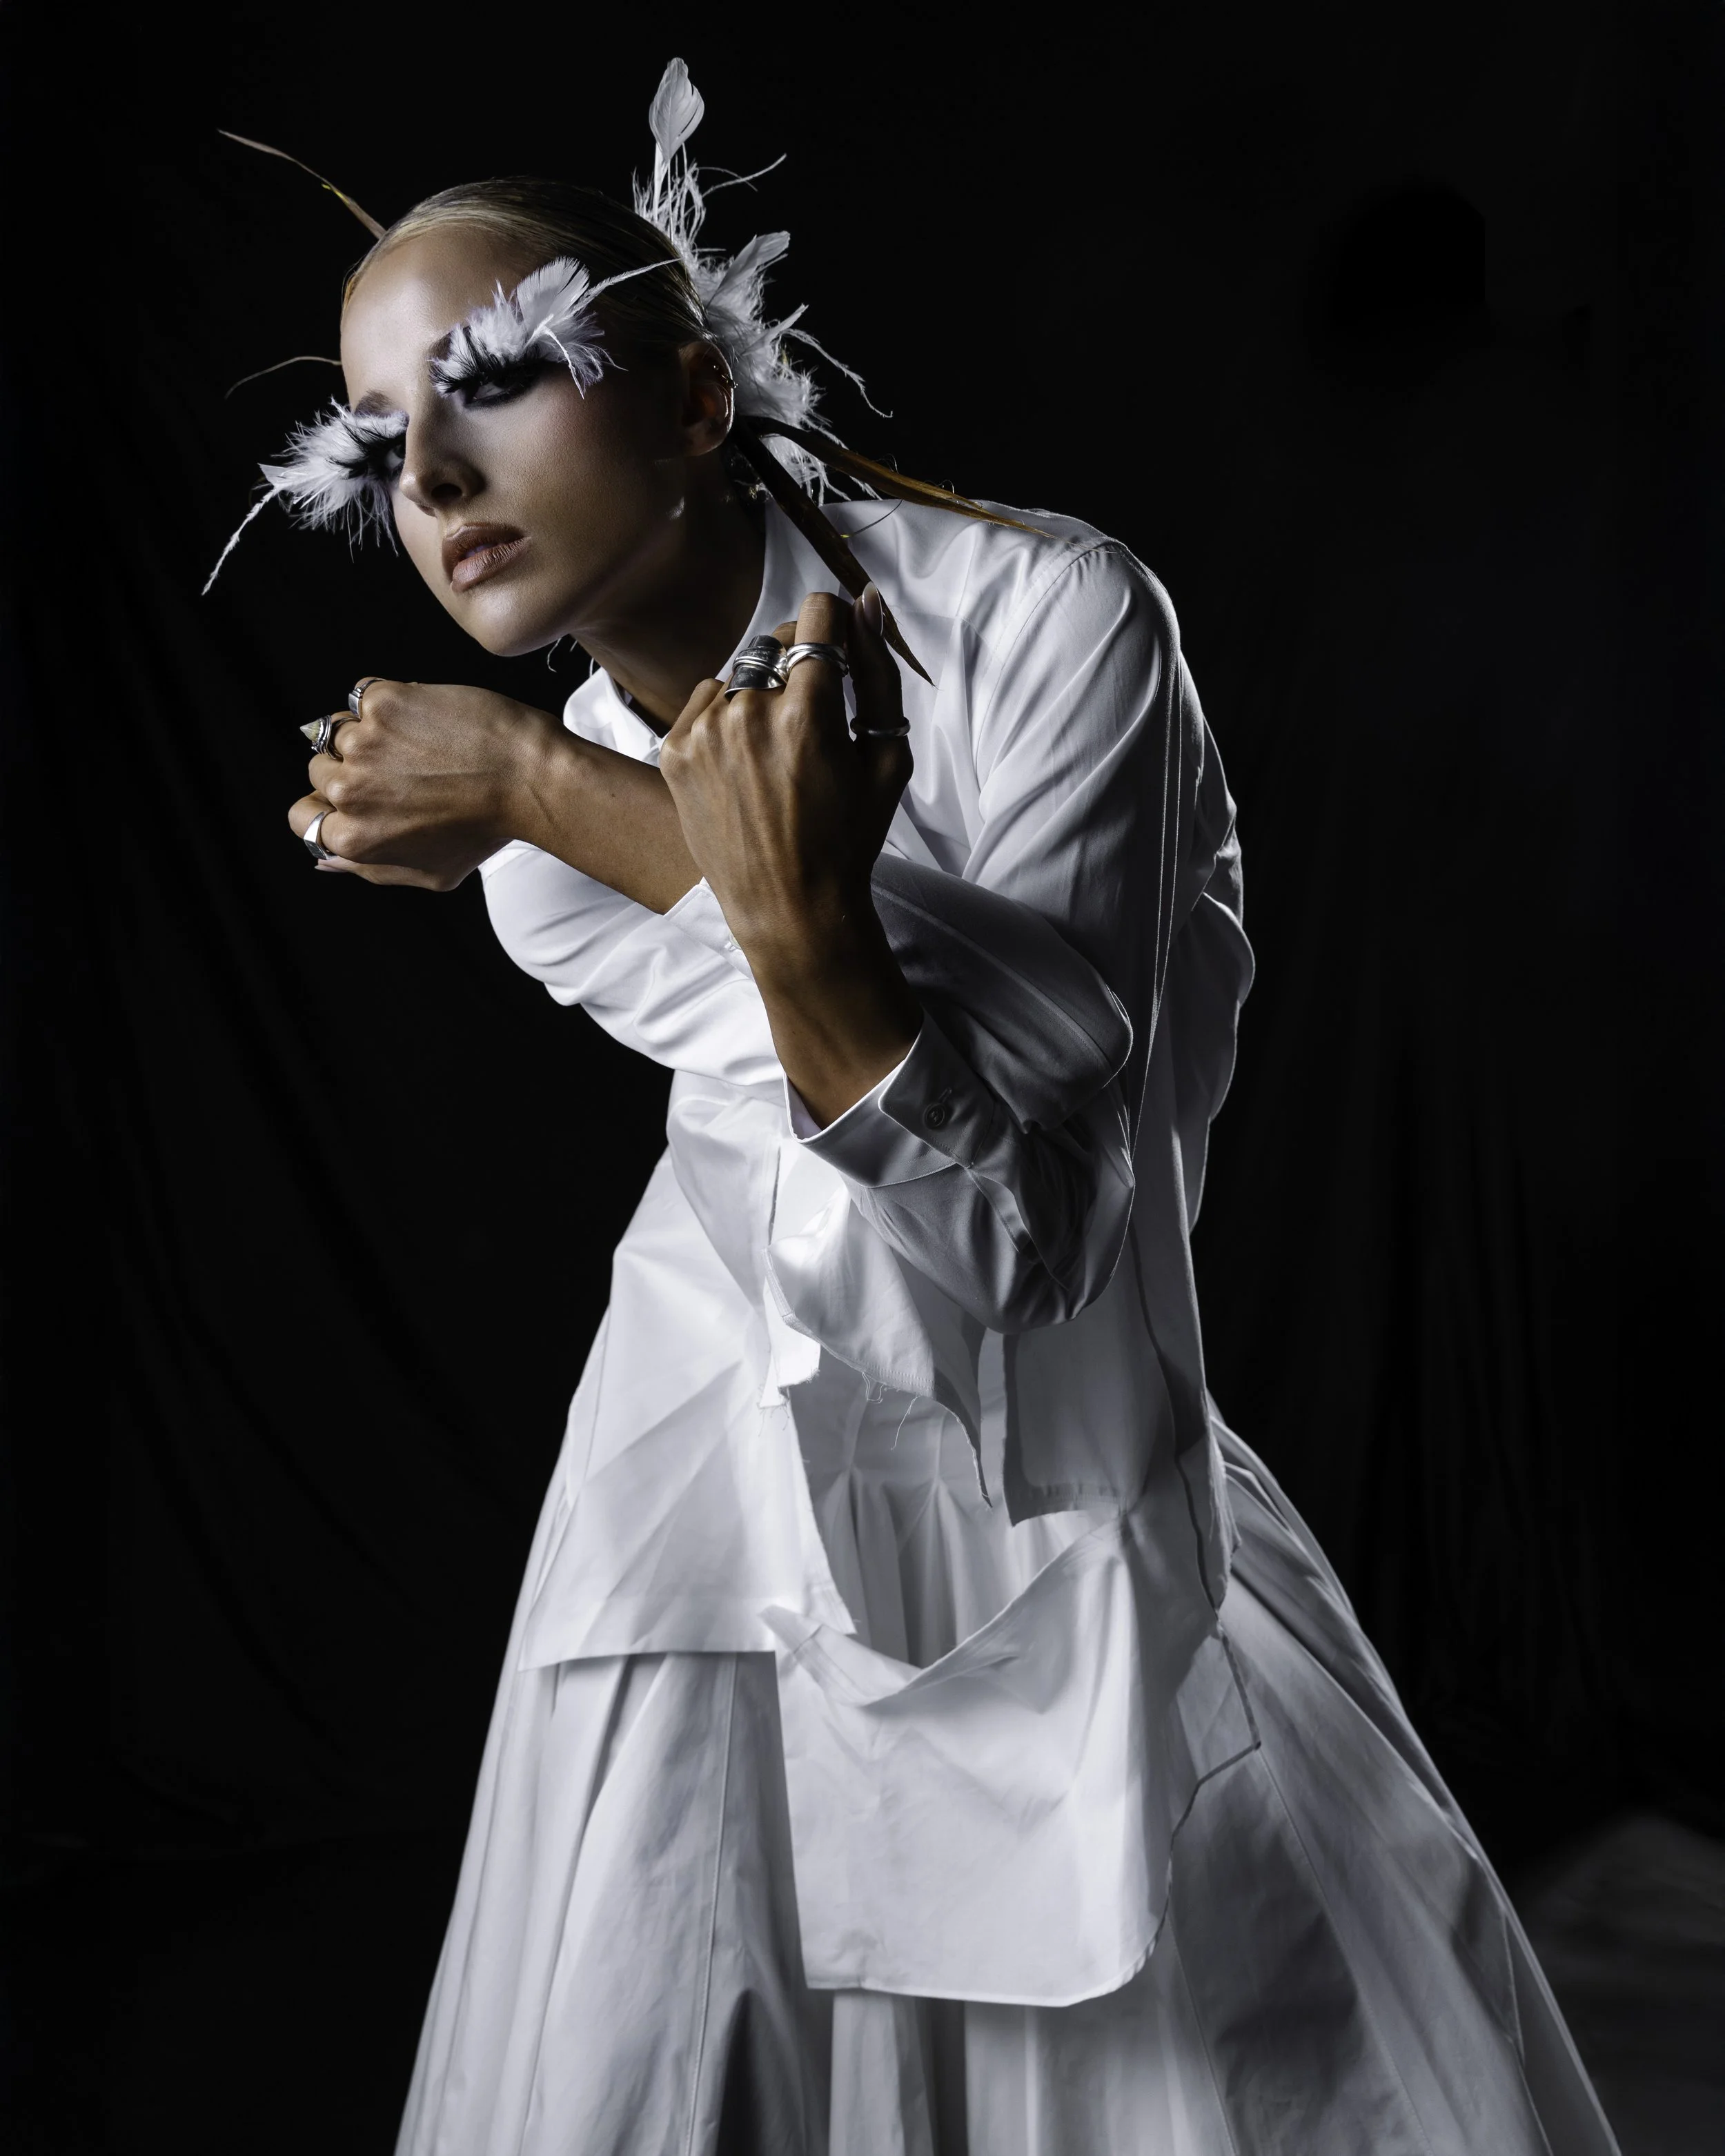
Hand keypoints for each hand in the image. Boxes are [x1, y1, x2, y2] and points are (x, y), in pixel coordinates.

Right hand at [287, 680, 565, 889]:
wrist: (528, 777)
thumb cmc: (486, 832)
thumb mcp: (432, 874)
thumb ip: (370, 870)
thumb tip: (324, 860)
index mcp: (353, 839)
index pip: (302, 817)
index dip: (327, 805)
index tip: (359, 797)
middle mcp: (350, 792)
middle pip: (318, 772)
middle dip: (350, 769)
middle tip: (401, 771)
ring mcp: (364, 744)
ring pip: (336, 732)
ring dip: (368, 735)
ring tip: (416, 745)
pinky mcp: (383, 704)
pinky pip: (361, 698)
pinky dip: (386, 704)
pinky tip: (423, 719)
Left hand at [658, 587, 911, 960]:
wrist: (787, 907)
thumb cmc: (847, 838)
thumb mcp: (886, 757)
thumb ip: (879, 671)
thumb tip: (870, 602)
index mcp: (808, 711)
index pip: (818, 614)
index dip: (836, 626)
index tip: (840, 652)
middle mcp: (749, 711)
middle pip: (778, 641)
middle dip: (800, 664)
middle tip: (813, 721)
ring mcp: (705, 730)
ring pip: (742, 670)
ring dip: (763, 691)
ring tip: (778, 752)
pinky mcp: (676, 749)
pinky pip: (707, 698)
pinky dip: (727, 716)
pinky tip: (745, 763)